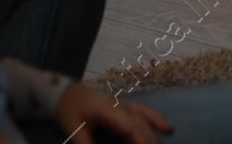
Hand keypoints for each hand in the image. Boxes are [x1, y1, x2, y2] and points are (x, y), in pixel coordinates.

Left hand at [54, 83, 172, 143]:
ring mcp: (124, 105)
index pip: (131, 128)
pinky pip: (144, 113)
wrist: (64, 92)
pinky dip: (156, 121)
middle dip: (149, 143)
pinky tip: (167, 128)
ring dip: (155, 134)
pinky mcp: (124, 107)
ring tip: (167, 138)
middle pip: (141, 126)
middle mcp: (121, 106)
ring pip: (146, 118)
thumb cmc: (69, 110)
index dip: (141, 142)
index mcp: (109, 111)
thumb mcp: (74, 130)